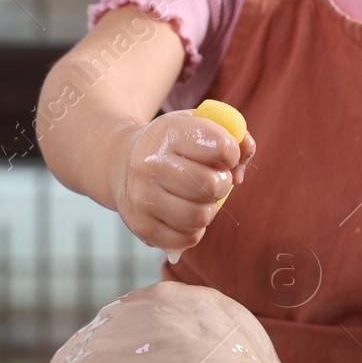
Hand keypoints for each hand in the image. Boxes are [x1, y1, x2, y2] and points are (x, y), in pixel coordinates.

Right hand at [112, 111, 256, 251]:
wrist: (122, 162)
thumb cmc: (172, 144)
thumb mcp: (199, 124)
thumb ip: (235, 138)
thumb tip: (239, 174)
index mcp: (169, 132)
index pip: (221, 147)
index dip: (231, 154)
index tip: (222, 155)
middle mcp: (151, 164)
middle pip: (212, 186)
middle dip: (223, 183)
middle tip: (213, 179)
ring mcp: (143, 197)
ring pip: (201, 216)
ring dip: (210, 208)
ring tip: (200, 197)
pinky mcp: (141, 226)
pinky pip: (188, 238)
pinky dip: (196, 229)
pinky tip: (187, 213)